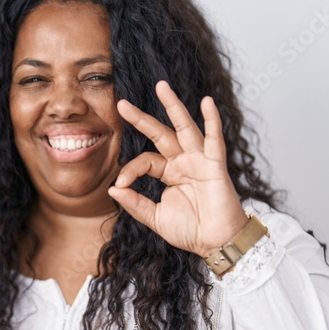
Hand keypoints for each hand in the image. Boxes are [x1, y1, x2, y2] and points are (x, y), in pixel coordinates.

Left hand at [108, 81, 248, 256]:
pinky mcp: (215, 165)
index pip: (145, 161)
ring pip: (184, 127)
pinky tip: (206, 102)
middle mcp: (183, 162)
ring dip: (173, 106)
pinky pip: (214, 139)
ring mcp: (199, 161)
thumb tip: (112, 189)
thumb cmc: (191, 231)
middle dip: (141, 118)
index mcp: (169, 173)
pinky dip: (212, 120)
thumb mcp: (155, 218)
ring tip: (161, 86)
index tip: (120, 184)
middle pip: (160, 134)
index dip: (130, 170)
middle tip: (121, 103)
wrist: (216, 243)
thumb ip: (135, 204)